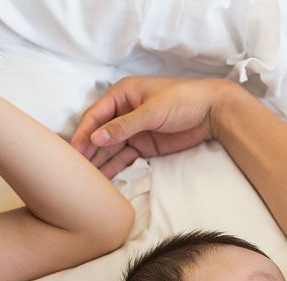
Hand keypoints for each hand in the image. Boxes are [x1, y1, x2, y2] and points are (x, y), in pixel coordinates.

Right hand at [70, 76, 243, 177]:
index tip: (73, 151)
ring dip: (99, 161)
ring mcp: (134, 130)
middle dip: (88, 150)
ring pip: (110, 147)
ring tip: (85, 178)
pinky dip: (114, 167)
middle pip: (100, 133)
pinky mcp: (144, 145)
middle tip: (75, 169)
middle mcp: (124, 112)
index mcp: (122, 95)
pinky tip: (103, 178)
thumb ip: (123, 126)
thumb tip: (96, 138)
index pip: (96, 115)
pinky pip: (124, 157)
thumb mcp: (151, 112)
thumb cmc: (182, 100)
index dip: (84, 132)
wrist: (212, 112)